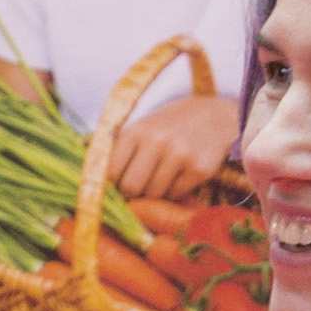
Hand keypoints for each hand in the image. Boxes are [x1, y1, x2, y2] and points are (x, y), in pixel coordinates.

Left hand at [103, 84, 248, 203]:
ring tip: (160, 179)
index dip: (113, 184)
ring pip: (154, 194)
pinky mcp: (199, 169)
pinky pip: (176, 194)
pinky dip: (174, 192)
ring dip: (155, 193)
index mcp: (135, 132)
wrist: (215, 116)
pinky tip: (178, 178)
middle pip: (131, 188)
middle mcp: (156, 142)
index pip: (111, 172)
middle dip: (133, 193)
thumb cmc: (170, 126)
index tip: (118, 186)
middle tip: (139, 189)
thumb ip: (119, 152)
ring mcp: (180, 156)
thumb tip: (95, 182)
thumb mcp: (141, 128)